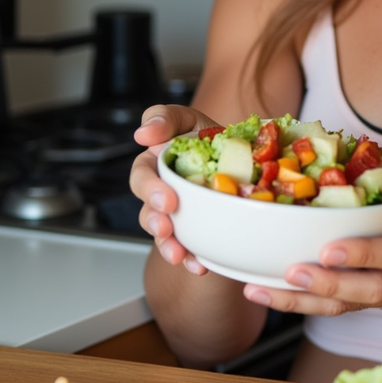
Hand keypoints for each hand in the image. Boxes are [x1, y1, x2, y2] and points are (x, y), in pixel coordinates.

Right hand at [131, 104, 218, 273]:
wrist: (239, 159)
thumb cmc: (207, 138)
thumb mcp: (189, 119)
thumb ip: (165, 118)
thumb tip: (143, 133)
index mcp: (155, 165)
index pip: (142, 176)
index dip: (150, 189)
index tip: (167, 200)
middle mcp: (161, 192)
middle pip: (148, 210)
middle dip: (156, 220)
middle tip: (168, 225)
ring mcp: (176, 214)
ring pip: (163, 234)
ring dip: (168, 246)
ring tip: (179, 255)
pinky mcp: (192, 231)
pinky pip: (186, 248)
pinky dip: (190, 258)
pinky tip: (199, 265)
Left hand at [240, 164, 381, 313]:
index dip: (365, 254)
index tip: (331, 250)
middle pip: (373, 288)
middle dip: (330, 283)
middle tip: (294, 271)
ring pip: (351, 304)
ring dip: (308, 301)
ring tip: (267, 290)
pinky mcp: (375, 295)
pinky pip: (341, 306)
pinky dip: (304, 302)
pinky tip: (270, 292)